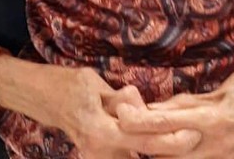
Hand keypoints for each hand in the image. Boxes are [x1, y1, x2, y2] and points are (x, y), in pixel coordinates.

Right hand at [31, 67, 199, 158]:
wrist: (39, 97)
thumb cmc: (66, 84)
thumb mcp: (93, 83)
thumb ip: (120, 98)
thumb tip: (141, 104)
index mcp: (99, 130)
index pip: (144, 139)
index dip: (171, 139)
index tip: (193, 134)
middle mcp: (98, 149)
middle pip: (143, 156)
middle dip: (167, 150)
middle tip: (192, 140)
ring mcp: (96, 155)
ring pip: (132, 158)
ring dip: (153, 150)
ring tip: (179, 142)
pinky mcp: (97, 155)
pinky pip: (124, 156)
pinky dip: (138, 151)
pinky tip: (158, 144)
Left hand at [118, 70, 233, 158]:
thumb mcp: (214, 91)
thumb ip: (183, 104)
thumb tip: (150, 108)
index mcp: (210, 119)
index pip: (165, 122)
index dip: (139, 119)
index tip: (121, 114)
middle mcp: (211, 144)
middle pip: (163, 150)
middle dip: (138, 142)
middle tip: (120, 132)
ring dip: (155, 151)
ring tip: (139, 140)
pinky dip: (172, 156)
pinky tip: (163, 149)